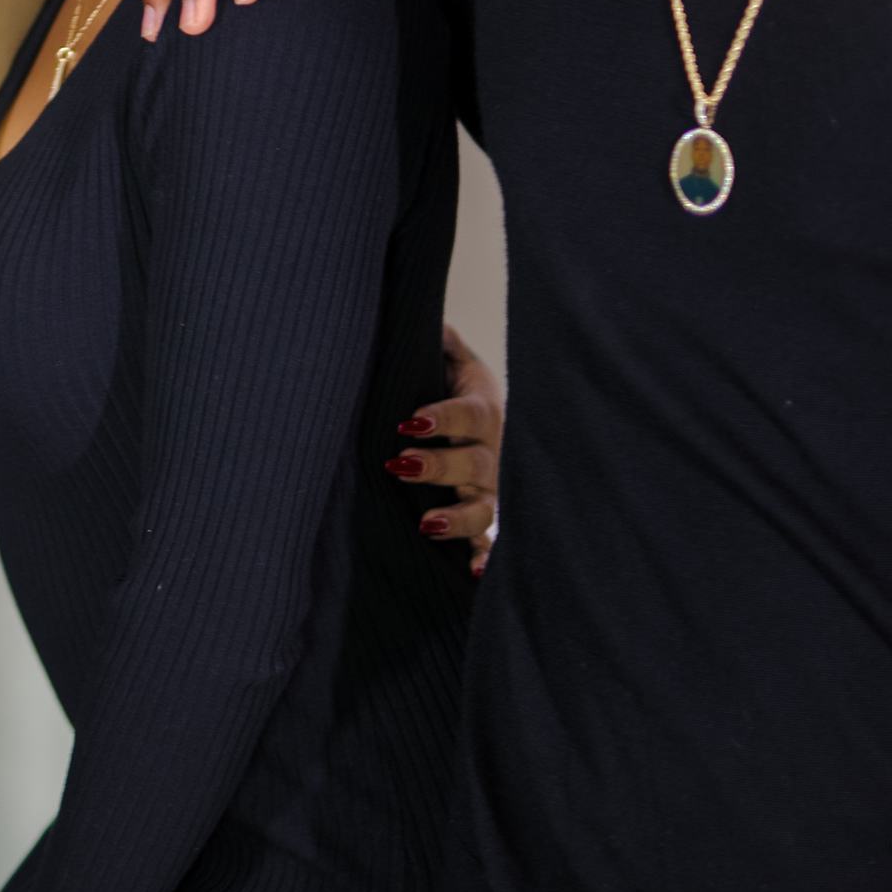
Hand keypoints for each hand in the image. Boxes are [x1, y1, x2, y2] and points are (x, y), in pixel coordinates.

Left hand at [395, 322, 501, 570]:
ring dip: (458, 517)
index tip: (410, 423)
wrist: (471, 416)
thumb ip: (437, 339)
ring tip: (427, 523)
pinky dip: (483, 558)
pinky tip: (473, 574)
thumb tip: (427, 316)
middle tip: (401, 465)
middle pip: (474, 463)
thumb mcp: (445, 357)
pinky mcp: (479, 515)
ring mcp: (487, 488)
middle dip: (440, 466)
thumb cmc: (446, 383)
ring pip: (482, 507)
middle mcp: (490, 452)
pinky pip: (487, 541)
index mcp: (482, 410)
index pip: (467, 415)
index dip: (443, 419)